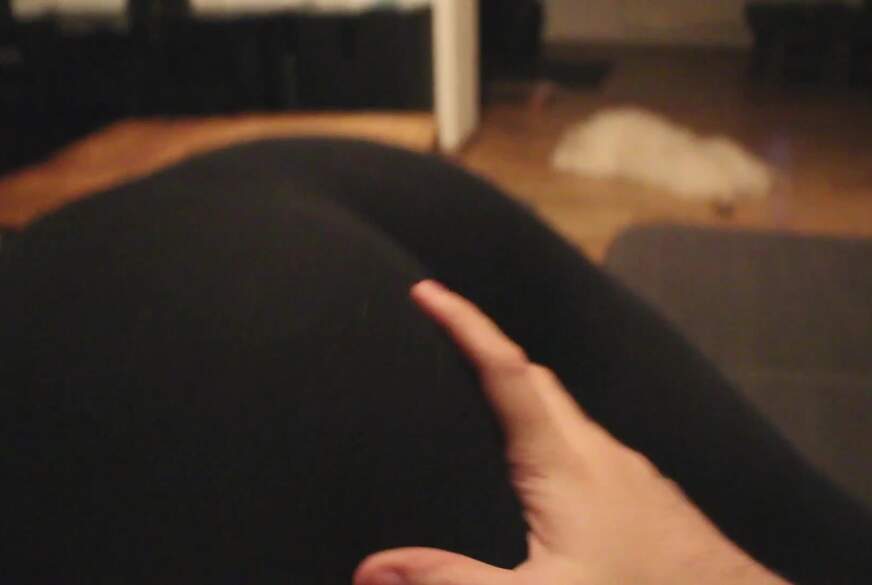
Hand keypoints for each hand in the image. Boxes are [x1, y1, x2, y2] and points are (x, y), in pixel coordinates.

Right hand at [354, 280, 790, 584]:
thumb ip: (452, 580)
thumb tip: (374, 569)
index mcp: (562, 463)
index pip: (504, 371)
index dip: (464, 325)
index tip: (428, 292)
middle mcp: (596, 450)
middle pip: (533, 377)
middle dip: (486, 348)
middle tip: (442, 339)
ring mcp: (625, 467)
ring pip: (561, 407)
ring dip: (519, 388)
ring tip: (477, 398)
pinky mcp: (641, 488)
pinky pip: (584, 438)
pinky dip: (550, 427)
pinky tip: (542, 467)